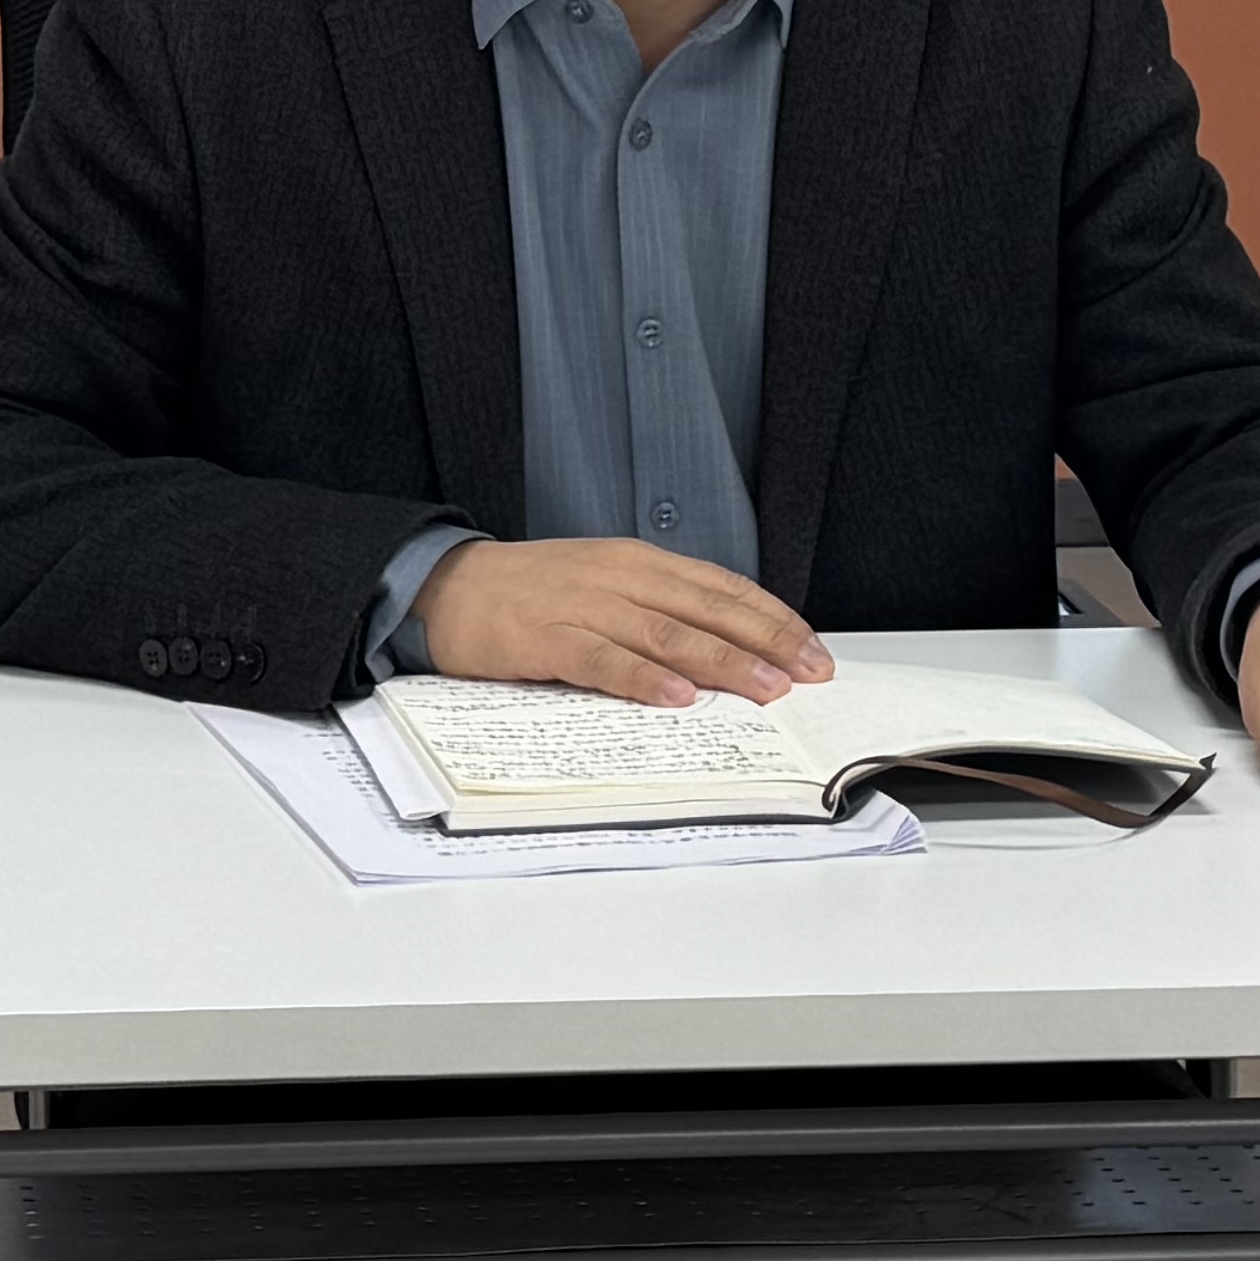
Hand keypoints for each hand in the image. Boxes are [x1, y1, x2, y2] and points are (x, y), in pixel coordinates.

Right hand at [417, 539, 831, 706]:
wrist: (446, 584)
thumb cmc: (530, 592)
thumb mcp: (604, 585)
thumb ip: (657, 611)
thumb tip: (723, 651)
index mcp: (639, 563)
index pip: (722, 589)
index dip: (772, 619)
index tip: (813, 650)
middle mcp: (620, 577)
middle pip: (707, 610)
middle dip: (765, 643)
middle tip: (808, 675)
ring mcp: (583, 605)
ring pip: (667, 635)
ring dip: (722, 663)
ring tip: (764, 690)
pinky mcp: (546, 637)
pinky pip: (603, 660)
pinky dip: (642, 679)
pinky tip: (676, 697)